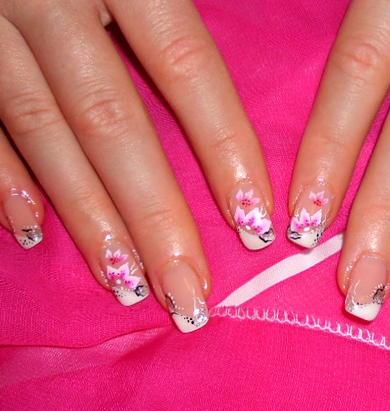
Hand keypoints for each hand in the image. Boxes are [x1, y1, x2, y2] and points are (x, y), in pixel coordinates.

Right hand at [0, 0, 274, 331]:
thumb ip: (179, 5)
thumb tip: (242, 54)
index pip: (186, 68)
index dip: (223, 148)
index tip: (256, 222)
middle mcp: (49, 0)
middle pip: (114, 124)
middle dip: (155, 218)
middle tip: (192, 296)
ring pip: (44, 134)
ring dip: (88, 218)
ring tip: (131, 286)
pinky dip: (0, 177)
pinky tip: (28, 231)